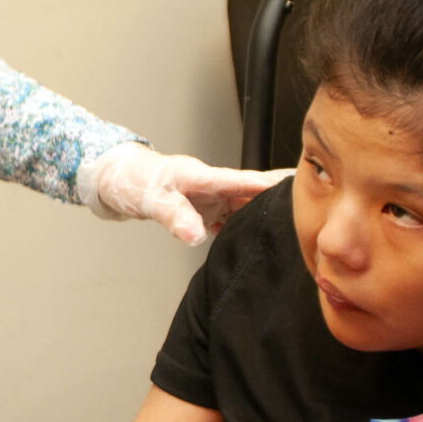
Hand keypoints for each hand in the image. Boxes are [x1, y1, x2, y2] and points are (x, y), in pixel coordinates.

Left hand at [81, 144, 288, 245]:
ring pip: (244, 208)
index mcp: (205, 178)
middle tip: (312, 216)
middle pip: (254, 195)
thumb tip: (197, 235)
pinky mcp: (201, 210)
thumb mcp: (151, 199)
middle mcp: (212, 187)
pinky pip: (229, 220)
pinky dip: (241, 230)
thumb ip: (174, 216)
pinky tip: (252, 243)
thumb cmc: (129, 180)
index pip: (249, 180)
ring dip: (263, 218)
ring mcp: (208, 199)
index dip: (277, 183)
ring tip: (291, 233)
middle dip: (280, 202)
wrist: (110, 180)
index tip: (304, 186)